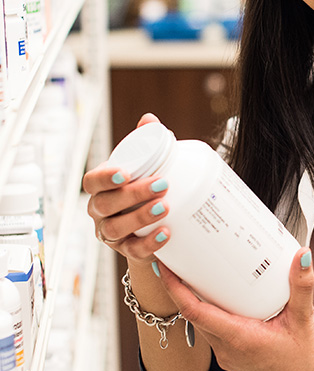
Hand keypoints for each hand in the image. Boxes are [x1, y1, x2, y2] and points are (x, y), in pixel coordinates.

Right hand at [83, 113, 171, 261]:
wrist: (148, 225)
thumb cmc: (141, 189)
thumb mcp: (143, 167)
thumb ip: (144, 143)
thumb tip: (149, 119)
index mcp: (101, 188)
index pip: (91, 182)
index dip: (104, 178)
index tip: (125, 173)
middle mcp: (99, 211)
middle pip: (105, 205)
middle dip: (132, 195)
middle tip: (162, 185)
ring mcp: (110, 233)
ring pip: (115, 228)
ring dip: (140, 217)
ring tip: (165, 207)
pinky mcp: (125, 251)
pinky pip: (132, 251)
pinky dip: (149, 243)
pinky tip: (166, 233)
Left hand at [158, 247, 313, 370]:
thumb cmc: (307, 365)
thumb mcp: (305, 318)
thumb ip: (302, 285)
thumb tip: (301, 257)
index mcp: (239, 339)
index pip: (194, 311)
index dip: (175, 288)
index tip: (165, 268)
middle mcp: (228, 350)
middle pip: (193, 315)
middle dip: (181, 289)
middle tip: (180, 262)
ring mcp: (229, 357)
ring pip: (203, 325)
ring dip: (195, 302)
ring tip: (197, 276)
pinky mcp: (235, 359)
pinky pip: (214, 333)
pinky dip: (212, 314)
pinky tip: (224, 302)